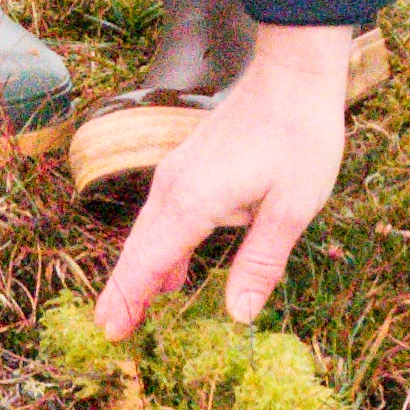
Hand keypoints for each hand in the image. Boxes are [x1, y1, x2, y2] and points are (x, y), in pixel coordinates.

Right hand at [92, 21, 361, 339]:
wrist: (293, 76)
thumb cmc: (298, 138)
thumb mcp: (291, 209)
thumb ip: (260, 263)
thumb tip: (238, 315)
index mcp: (193, 202)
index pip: (148, 262)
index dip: (128, 299)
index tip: (111, 332)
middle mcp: (174, 189)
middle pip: (138, 250)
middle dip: (123, 292)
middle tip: (111, 331)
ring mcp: (177, 175)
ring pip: (148, 233)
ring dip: (140, 272)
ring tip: (135, 310)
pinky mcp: (188, 167)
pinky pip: (163, 217)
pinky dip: (159, 248)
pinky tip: (174, 271)